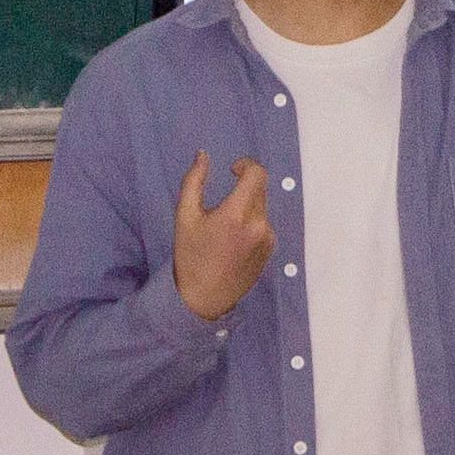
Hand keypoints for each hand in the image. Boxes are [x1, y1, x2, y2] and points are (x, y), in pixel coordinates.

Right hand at [169, 150, 276, 320]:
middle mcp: (258, 225)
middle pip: (260, 189)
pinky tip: (233, 241)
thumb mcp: (184, 216)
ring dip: (247, 206)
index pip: (257, 174)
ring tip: (225, 228)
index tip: (233, 169)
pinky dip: (252, 223)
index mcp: (236, 215)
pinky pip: (265, 224)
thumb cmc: (191, 257)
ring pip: (262, 207)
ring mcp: (268, 239)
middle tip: (222, 203)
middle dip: (243, 187)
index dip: (246, 165)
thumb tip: (203, 155)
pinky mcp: (271, 249)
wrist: (204, 298)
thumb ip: (193, 181)